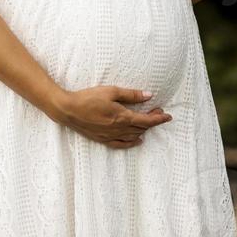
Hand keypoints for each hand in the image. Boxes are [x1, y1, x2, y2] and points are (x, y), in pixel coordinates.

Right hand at [56, 85, 172, 148]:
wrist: (69, 110)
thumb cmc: (89, 97)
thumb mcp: (111, 91)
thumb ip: (131, 95)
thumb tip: (149, 95)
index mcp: (122, 116)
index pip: (146, 120)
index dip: (158, 118)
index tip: (168, 116)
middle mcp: (118, 129)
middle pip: (141, 127)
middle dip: (153, 121)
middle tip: (159, 113)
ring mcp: (111, 136)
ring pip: (133, 136)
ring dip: (144, 129)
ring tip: (149, 121)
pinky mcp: (103, 140)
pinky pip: (121, 144)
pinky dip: (132, 142)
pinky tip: (137, 140)